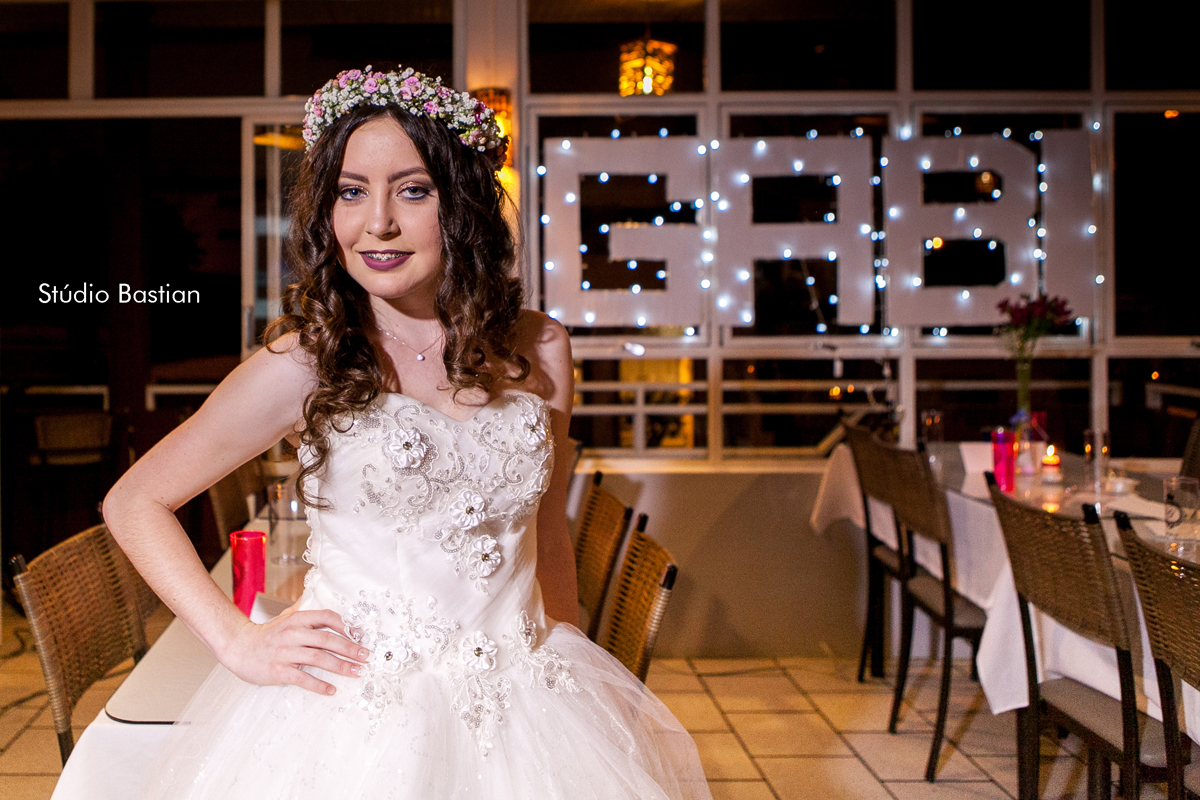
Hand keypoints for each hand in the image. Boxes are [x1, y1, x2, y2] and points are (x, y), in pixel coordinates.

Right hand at [221, 606, 367, 695]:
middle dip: (350, 648)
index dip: (345, 626)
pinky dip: (319, 685)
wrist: (239, 647)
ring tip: (356, 672)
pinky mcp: (279, 671)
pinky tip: (331, 690)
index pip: (327, 617)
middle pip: (327, 640)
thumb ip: (306, 612)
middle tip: (366, 657)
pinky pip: (303, 678)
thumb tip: (326, 602)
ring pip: (319, 659)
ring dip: (341, 666)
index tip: (360, 635)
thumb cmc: (267, 635)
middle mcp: (293, 634)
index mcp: (297, 619)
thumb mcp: (286, 618)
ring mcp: (285, 653)